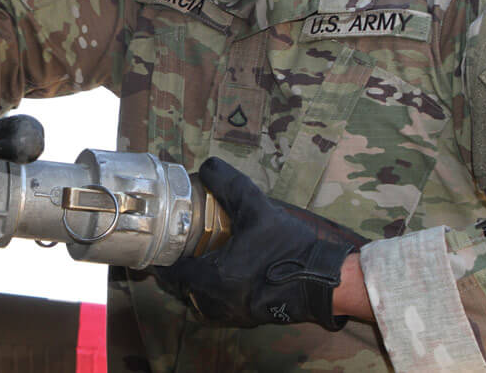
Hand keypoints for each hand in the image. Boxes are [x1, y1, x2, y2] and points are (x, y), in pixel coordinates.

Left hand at [156, 157, 368, 330]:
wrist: (325, 281)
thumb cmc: (290, 249)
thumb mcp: (257, 209)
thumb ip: (229, 185)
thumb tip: (207, 166)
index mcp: (212, 279)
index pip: (170, 273)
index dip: (162, 257)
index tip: (160, 243)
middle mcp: (217, 302)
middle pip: (181, 289)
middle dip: (176, 270)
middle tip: (176, 248)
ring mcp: (233, 314)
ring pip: (198, 301)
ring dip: (192, 283)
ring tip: (195, 260)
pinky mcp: (248, 318)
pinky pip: (217, 308)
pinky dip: (211, 293)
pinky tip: (222, 274)